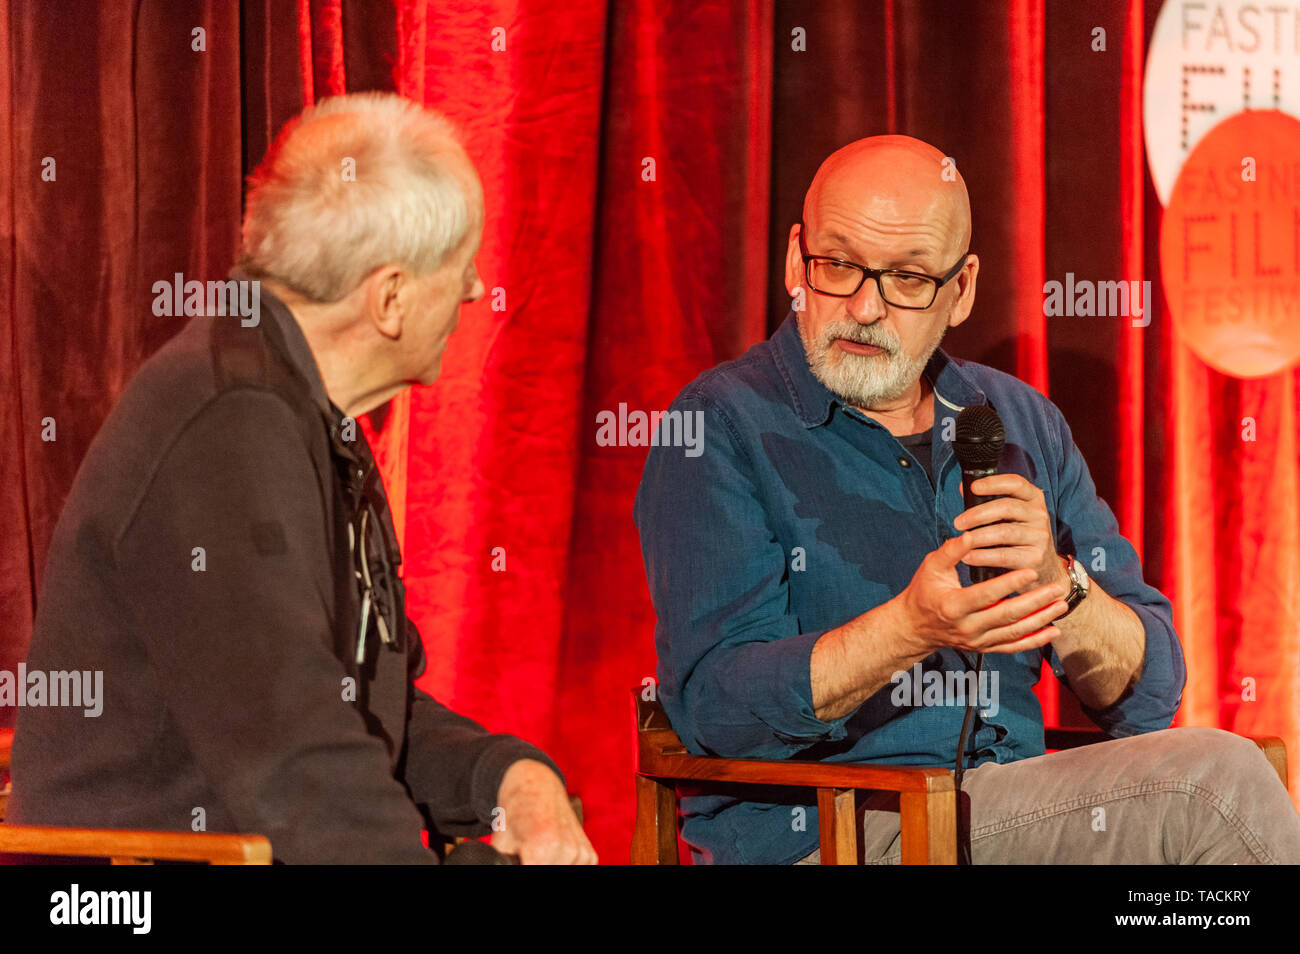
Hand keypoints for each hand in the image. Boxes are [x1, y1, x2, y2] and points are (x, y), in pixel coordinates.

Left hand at [490, 759, 596, 864]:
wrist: (536, 786)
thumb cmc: (516, 812)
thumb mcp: (500, 844)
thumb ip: (504, 865)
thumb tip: (500, 868)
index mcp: (543, 847)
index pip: (534, 873)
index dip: (523, 867)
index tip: (520, 861)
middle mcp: (566, 850)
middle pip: (550, 873)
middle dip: (535, 866)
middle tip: (527, 857)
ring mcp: (580, 852)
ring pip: (565, 873)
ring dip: (551, 867)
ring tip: (539, 856)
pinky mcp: (589, 853)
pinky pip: (578, 870)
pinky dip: (565, 867)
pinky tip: (553, 857)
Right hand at [896, 532, 1067, 655]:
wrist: (915, 626)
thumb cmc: (924, 591)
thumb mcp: (931, 566)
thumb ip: (952, 550)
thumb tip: (971, 534)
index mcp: (954, 605)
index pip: (987, 594)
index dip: (1010, 583)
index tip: (1030, 571)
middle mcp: (967, 627)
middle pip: (1007, 615)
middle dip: (1035, 602)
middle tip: (1056, 588)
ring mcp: (977, 640)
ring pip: (1015, 632)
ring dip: (1041, 620)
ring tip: (1061, 605)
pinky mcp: (984, 647)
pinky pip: (1013, 646)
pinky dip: (1035, 640)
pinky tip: (1054, 631)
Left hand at [954, 473, 1070, 590]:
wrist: (1044, 568)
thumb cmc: (1018, 537)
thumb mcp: (1008, 516)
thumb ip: (987, 502)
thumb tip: (963, 488)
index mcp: (1033, 498)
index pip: (1016, 483)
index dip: (994, 483)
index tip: (974, 487)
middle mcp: (1039, 515)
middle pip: (1007, 508)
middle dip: (978, 514)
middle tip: (958, 523)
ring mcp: (1040, 537)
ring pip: (1004, 532)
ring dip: (978, 536)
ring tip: (962, 540)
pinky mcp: (1035, 558)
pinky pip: (1004, 555)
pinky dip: (982, 556)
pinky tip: (968, 556)